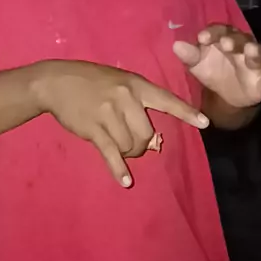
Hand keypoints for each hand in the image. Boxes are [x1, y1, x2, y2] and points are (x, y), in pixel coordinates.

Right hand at [34, 60, 208, 186]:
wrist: (56, 82)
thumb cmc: (90, 80)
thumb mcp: (118, 81)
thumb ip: (136, 102)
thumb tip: (150, 138)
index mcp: (136, 84)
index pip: (167, 99)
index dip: (186, 112)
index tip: (205, 123)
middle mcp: (126, 98)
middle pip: (147, 133)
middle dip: (142, 144)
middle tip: (132, 142)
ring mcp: (109, 114)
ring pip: (131, 145)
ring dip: (127, 152)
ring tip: (117, 145)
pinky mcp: (94, 129)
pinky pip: (112, 153)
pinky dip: (118, 169)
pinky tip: (125, 180)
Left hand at [173, 24, 260, 108]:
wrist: (226, 96)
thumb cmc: (212, 71)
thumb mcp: (197, 64)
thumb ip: (189, 55)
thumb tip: (176, 45)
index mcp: (224, 39)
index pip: (219, 31)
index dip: (211, 33)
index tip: (201, 38)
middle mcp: (242, 46)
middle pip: (241, 38)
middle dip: (234, 40)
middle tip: (225, 43)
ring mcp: (255, 63)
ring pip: (259, 52)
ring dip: (255, 51)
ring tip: (251, 51)